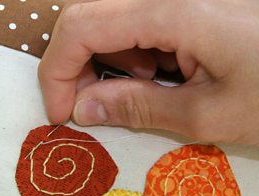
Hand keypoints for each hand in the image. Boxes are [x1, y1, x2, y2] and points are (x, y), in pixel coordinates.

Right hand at [39, 0, 258, 143]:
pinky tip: (163, 69)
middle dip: (75, 66)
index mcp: (171, 8)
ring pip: (110, 16)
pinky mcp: (186, 0)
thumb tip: (84, 109)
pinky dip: (134, 49)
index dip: (56, 73)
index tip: (62, 114)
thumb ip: (138, 107)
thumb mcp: (210, 113)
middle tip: (91, 106)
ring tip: (146, 87)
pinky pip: (137, 17)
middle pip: (87, 16)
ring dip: (108, 58)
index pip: (79, 28)